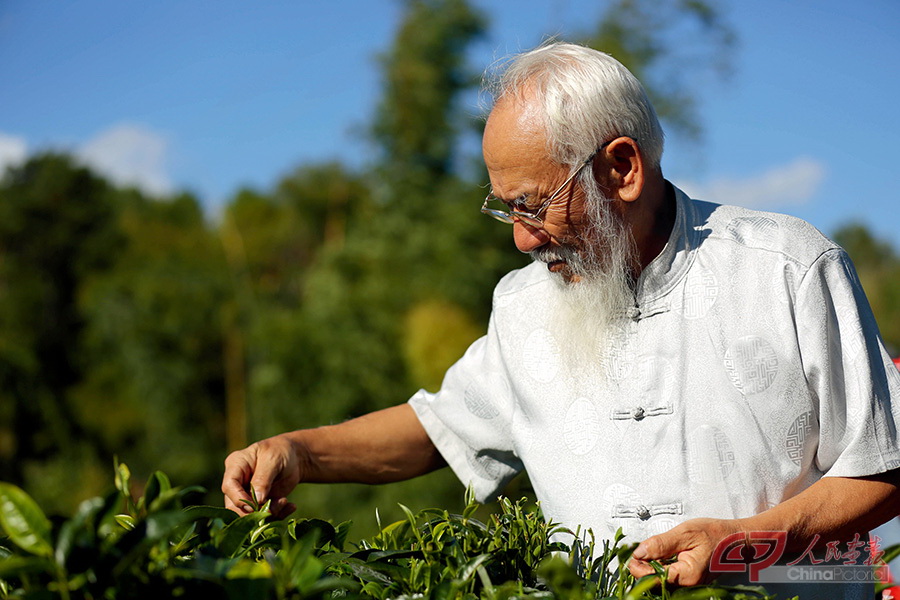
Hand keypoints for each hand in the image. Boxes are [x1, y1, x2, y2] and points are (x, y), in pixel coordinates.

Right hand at [222, 434, 302, 518]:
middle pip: (234, 505)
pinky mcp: (258, 503)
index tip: (255, 505)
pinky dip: (278, 515)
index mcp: (235, 465)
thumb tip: (257, 500)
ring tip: (285, 502)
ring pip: (249, 514)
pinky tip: (290, 507)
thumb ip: (263, 479)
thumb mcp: (273, 460)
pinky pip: (263, 516)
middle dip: (254, 511)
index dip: (239, 499)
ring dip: (268, 513)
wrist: (294, 457)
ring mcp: (246, 494)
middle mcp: (237, 482)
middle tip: (274, 508)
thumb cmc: (281, 451)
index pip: (229, 486)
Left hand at [628, 518, 742, 586]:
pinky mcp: (691, 580)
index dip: (638, 568)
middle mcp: (689, 585)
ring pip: (662, 580)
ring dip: (652, 567)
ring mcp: (691, 584)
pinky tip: (661, 556)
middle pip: (656, 582)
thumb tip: (640, 552)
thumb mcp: (686, 533)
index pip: (653, 579)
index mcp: (687, 575)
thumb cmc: (717, 534)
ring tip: (648, 552)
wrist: (739, 539)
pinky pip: (671, 577)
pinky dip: (662, 567)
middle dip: (643, 568)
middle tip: (637, 552)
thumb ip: (661, 544)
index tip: (631, 556)